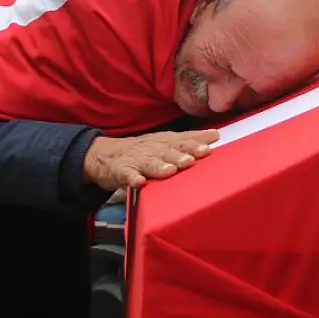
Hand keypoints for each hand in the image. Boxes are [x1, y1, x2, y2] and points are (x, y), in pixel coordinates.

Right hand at [82, 129, 219, 190]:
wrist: (103, 155)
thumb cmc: (142, 150)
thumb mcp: (164, 142)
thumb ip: (189, 140)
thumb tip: (215, 135)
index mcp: (163, 141)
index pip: (181, 140)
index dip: (193, 143)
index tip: (207, 146)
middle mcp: (151, 148)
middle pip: (166, 150)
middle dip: (179, 154)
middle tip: (191, 159)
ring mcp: (135, 159)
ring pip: (148, 162)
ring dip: (159, 166)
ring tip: (169, 170)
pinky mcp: (120, 171)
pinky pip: (126, 175)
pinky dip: (131, 178)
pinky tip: (138, 182)